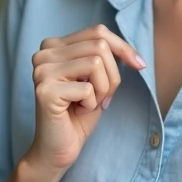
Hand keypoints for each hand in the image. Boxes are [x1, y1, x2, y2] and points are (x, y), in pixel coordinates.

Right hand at [25, 24, 144, 172]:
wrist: (58, 149)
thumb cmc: (79, 115)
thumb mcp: (97, 79)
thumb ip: (105, 57)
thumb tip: (129, 50)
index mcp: (54, 45)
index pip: (97, 31)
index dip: (123, 47)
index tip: (140, 65)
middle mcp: (43, 53)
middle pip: (99, 46)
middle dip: (113, 75)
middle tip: (103, 98)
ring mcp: (41, 70)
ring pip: (96, 63)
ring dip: (103, 89)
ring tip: (89, 103)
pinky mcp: (45, 90)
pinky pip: (88, 88)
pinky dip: (92, 104)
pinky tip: (77, 112)